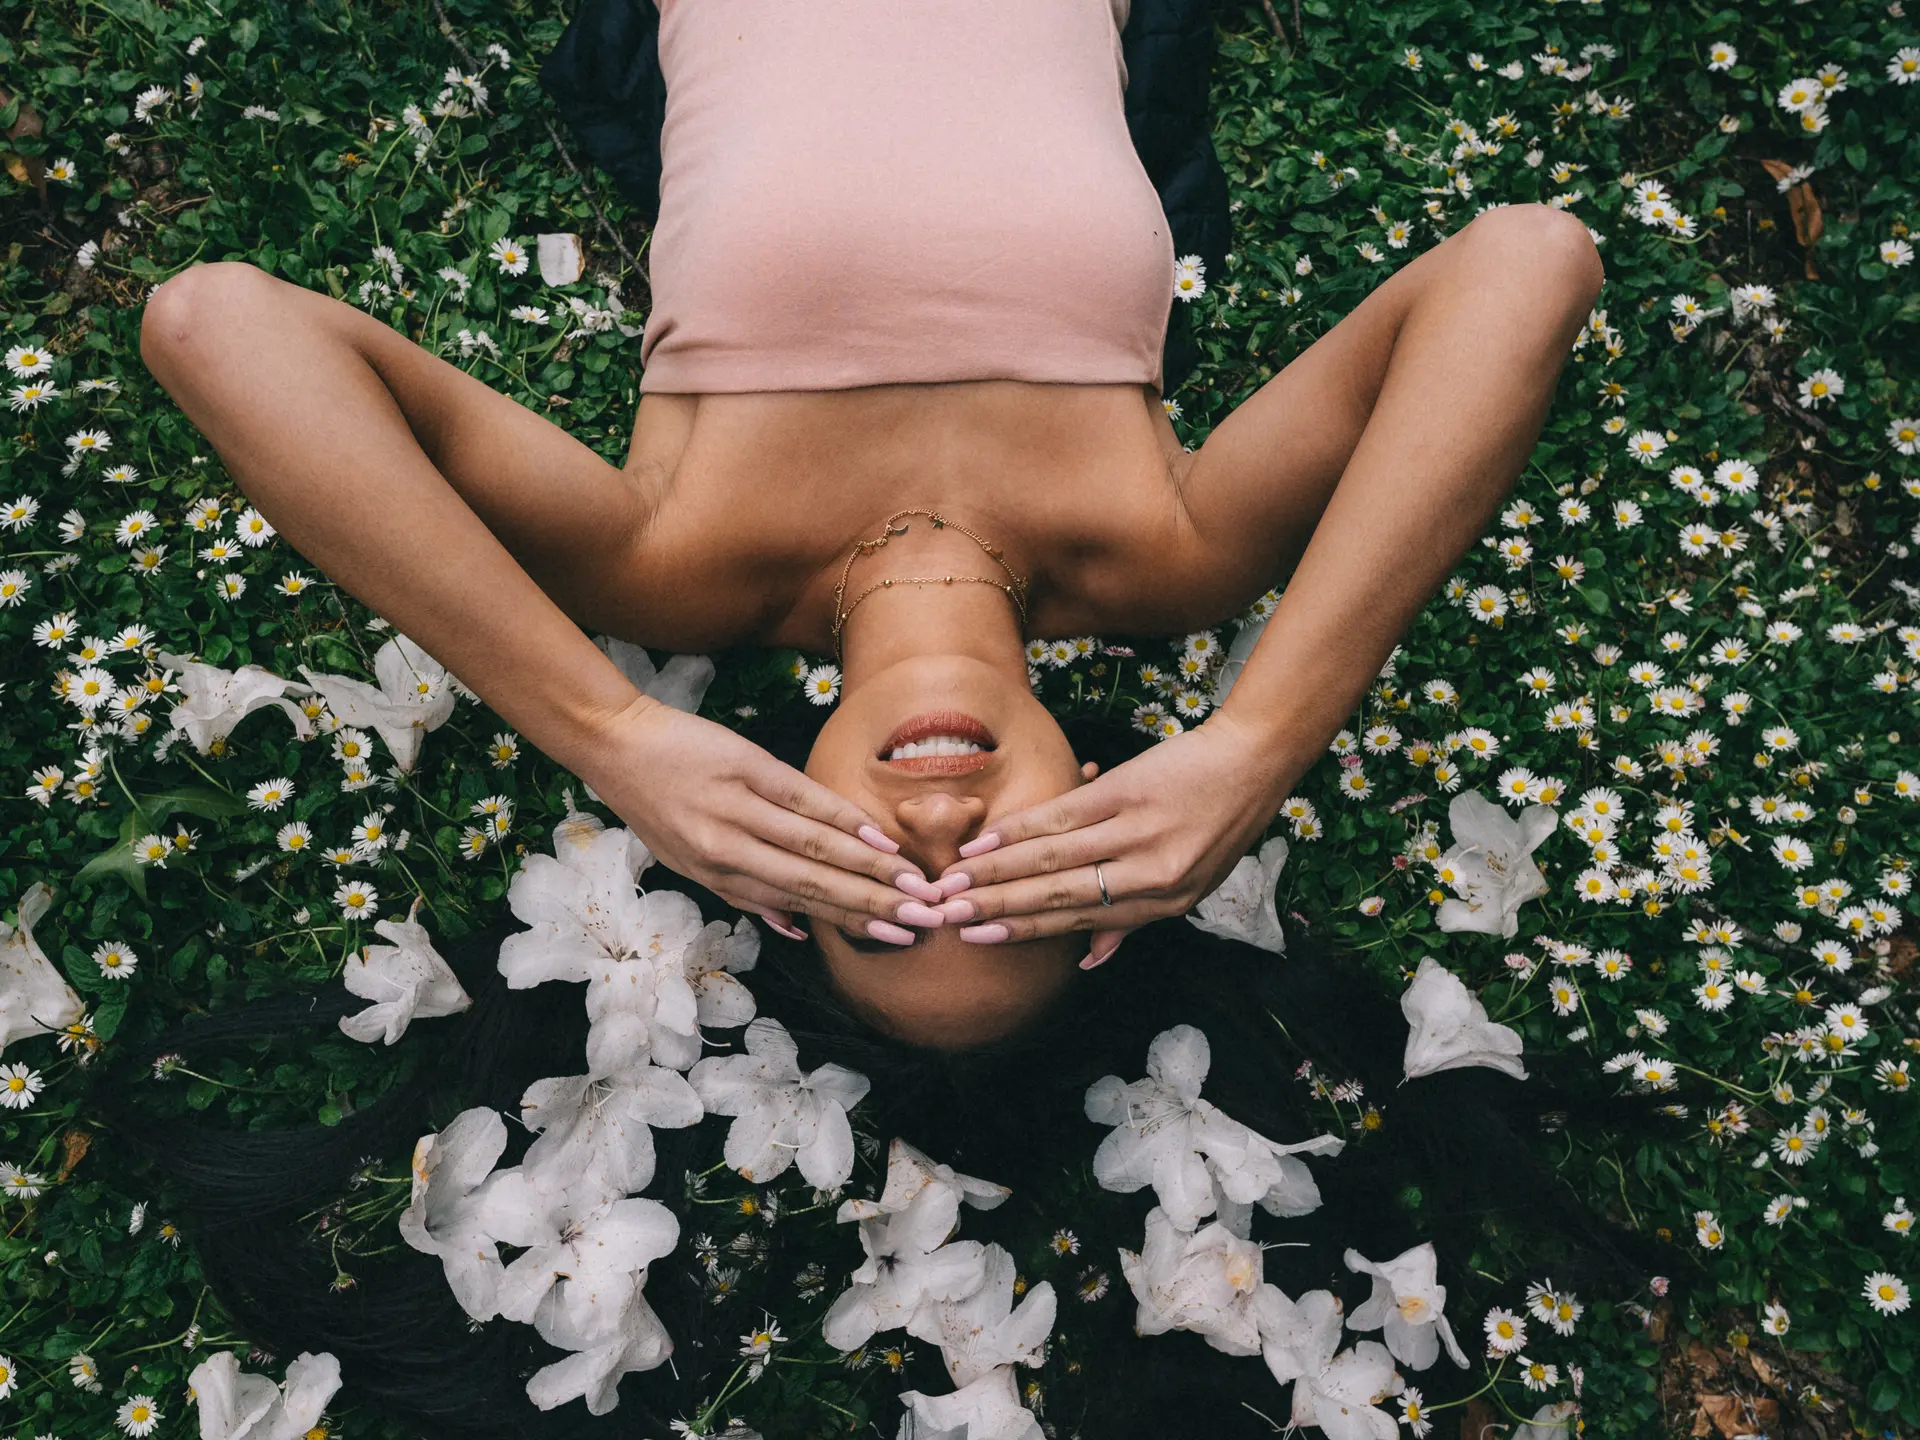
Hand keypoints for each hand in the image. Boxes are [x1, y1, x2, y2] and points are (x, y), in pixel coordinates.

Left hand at [583, 697, 945, 942]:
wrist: (617, 743)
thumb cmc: (654, 804)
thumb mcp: (686, 862)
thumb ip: (742, 894)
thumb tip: (794, 928)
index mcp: (717, 875)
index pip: (795, 904)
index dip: (848, 922)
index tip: (893, 935)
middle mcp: (727, 849)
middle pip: (812, 882)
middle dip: (871, 903)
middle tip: (921, 917)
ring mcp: (737, 807)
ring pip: (813, 845)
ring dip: (868, 865)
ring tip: (911, 880)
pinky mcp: (745, 766)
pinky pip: (802, 798)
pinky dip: (842, 817)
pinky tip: (876, 834)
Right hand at [927, 711, 1292, 961]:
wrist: (1253, 761)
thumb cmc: (1220, 822)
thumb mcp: (1193, 884)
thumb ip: (1137, 920)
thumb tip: (1091, 960)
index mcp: (1164, 904)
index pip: (1081, 922)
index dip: (1026, 930)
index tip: (980, 937)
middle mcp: (1151, 875)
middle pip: (1059, 895)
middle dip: (998, 906)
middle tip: (950, 915)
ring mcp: (1139, 833)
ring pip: (1053, 857)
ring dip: (997, 869)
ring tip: (957, 879)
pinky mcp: (1129, 792)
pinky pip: (1063, 816)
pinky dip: (1021, 827)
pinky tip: (988, 838)